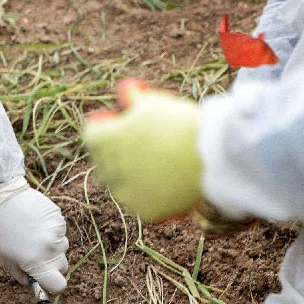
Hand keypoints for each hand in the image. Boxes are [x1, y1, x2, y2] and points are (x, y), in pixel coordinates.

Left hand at [0, 177, 69, 295]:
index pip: (59, 285)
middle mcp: (51, 250)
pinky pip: (61, 232)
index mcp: (37, 263)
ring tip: (33, 235)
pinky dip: (52, 231)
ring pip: (63, 248)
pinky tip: (37, 223)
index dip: (54, 285)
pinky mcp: (60, 219)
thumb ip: (24, 276)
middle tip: (36, 254)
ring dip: (52, 246)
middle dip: (52, 264)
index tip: (47, 279)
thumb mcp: (7, 261)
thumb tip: (38, 282)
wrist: (2, 199)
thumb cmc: (0, 233)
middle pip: (63, 267)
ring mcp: (58, 233)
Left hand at [83, 79, 202, 221]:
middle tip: (138, 141)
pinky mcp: (145, 211)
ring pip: (120, 183)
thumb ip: (133, 97)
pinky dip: (148, 192)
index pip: (91, 132)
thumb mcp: (154, 102)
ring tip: (156, 161)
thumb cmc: (180, 124)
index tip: (119, 120)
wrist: (212, 157)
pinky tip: (166, 181)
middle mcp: (108, 171)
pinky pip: (141, 200)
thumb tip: (126, 92)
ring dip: (130, 173)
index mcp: (103, 141)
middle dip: (116, 150)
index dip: (106, 123)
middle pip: (103, 160)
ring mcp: (126, 194)